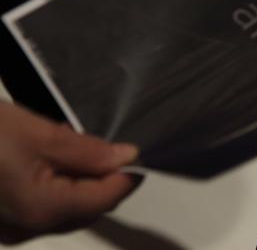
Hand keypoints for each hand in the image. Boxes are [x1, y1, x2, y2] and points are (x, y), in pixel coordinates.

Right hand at [0, 102, 140, 243]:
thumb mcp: (38, 133)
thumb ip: (87, 151)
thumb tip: (125, 157)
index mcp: (41, 209)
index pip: (106, 199)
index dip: (127, 176)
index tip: (138, 154)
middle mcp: (24, 228)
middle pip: (85, 210)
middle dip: (103, 181)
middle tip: (108, 148)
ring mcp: (8, 229)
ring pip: (62, 211)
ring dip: (78, 185)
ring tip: (75, 150)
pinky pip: (38, 210)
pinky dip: (53, 188)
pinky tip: (48, 162)